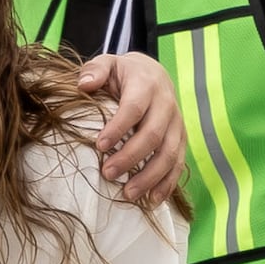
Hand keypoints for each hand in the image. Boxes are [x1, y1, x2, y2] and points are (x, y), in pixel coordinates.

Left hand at [84, 54, 179, 207]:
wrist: (153, 74)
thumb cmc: (124, 73)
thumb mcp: (108, 63)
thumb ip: (95, 70)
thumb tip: (84, 84)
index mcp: (147, 84)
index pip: (134, 108)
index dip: (118, 127)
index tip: (99, 145)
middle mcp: (166, 104)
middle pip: (153, 135)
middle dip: (131, 157)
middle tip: (107, 173)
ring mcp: (177, 124)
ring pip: (169, 153)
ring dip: (150, 176)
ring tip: (128, 194)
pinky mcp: (181, 139)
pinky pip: (179, 164)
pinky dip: (167, 183)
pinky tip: (152, 200)